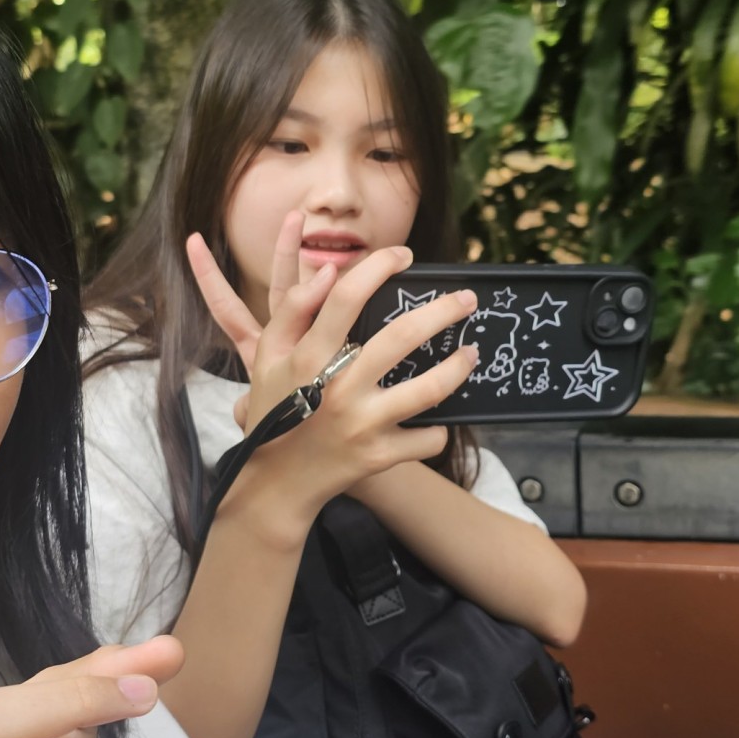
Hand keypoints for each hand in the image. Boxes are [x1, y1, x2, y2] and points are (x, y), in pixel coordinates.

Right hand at [185, 214, 477, 521]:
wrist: (278, 481)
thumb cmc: (276, 408)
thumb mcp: (268, 357)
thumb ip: (292, 310)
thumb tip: (327, 271)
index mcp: (308, 357)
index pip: (346, 296)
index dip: (378, 266)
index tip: (402, 256)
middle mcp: (338, 388)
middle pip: (402, 337)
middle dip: (443, 311)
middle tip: (466, 298)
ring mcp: (362, 424)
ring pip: (428, 389)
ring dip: (458, 367)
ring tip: (471, 353)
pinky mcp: (380, 456)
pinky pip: (427, 438)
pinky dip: (438, 427)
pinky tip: (438, 415)